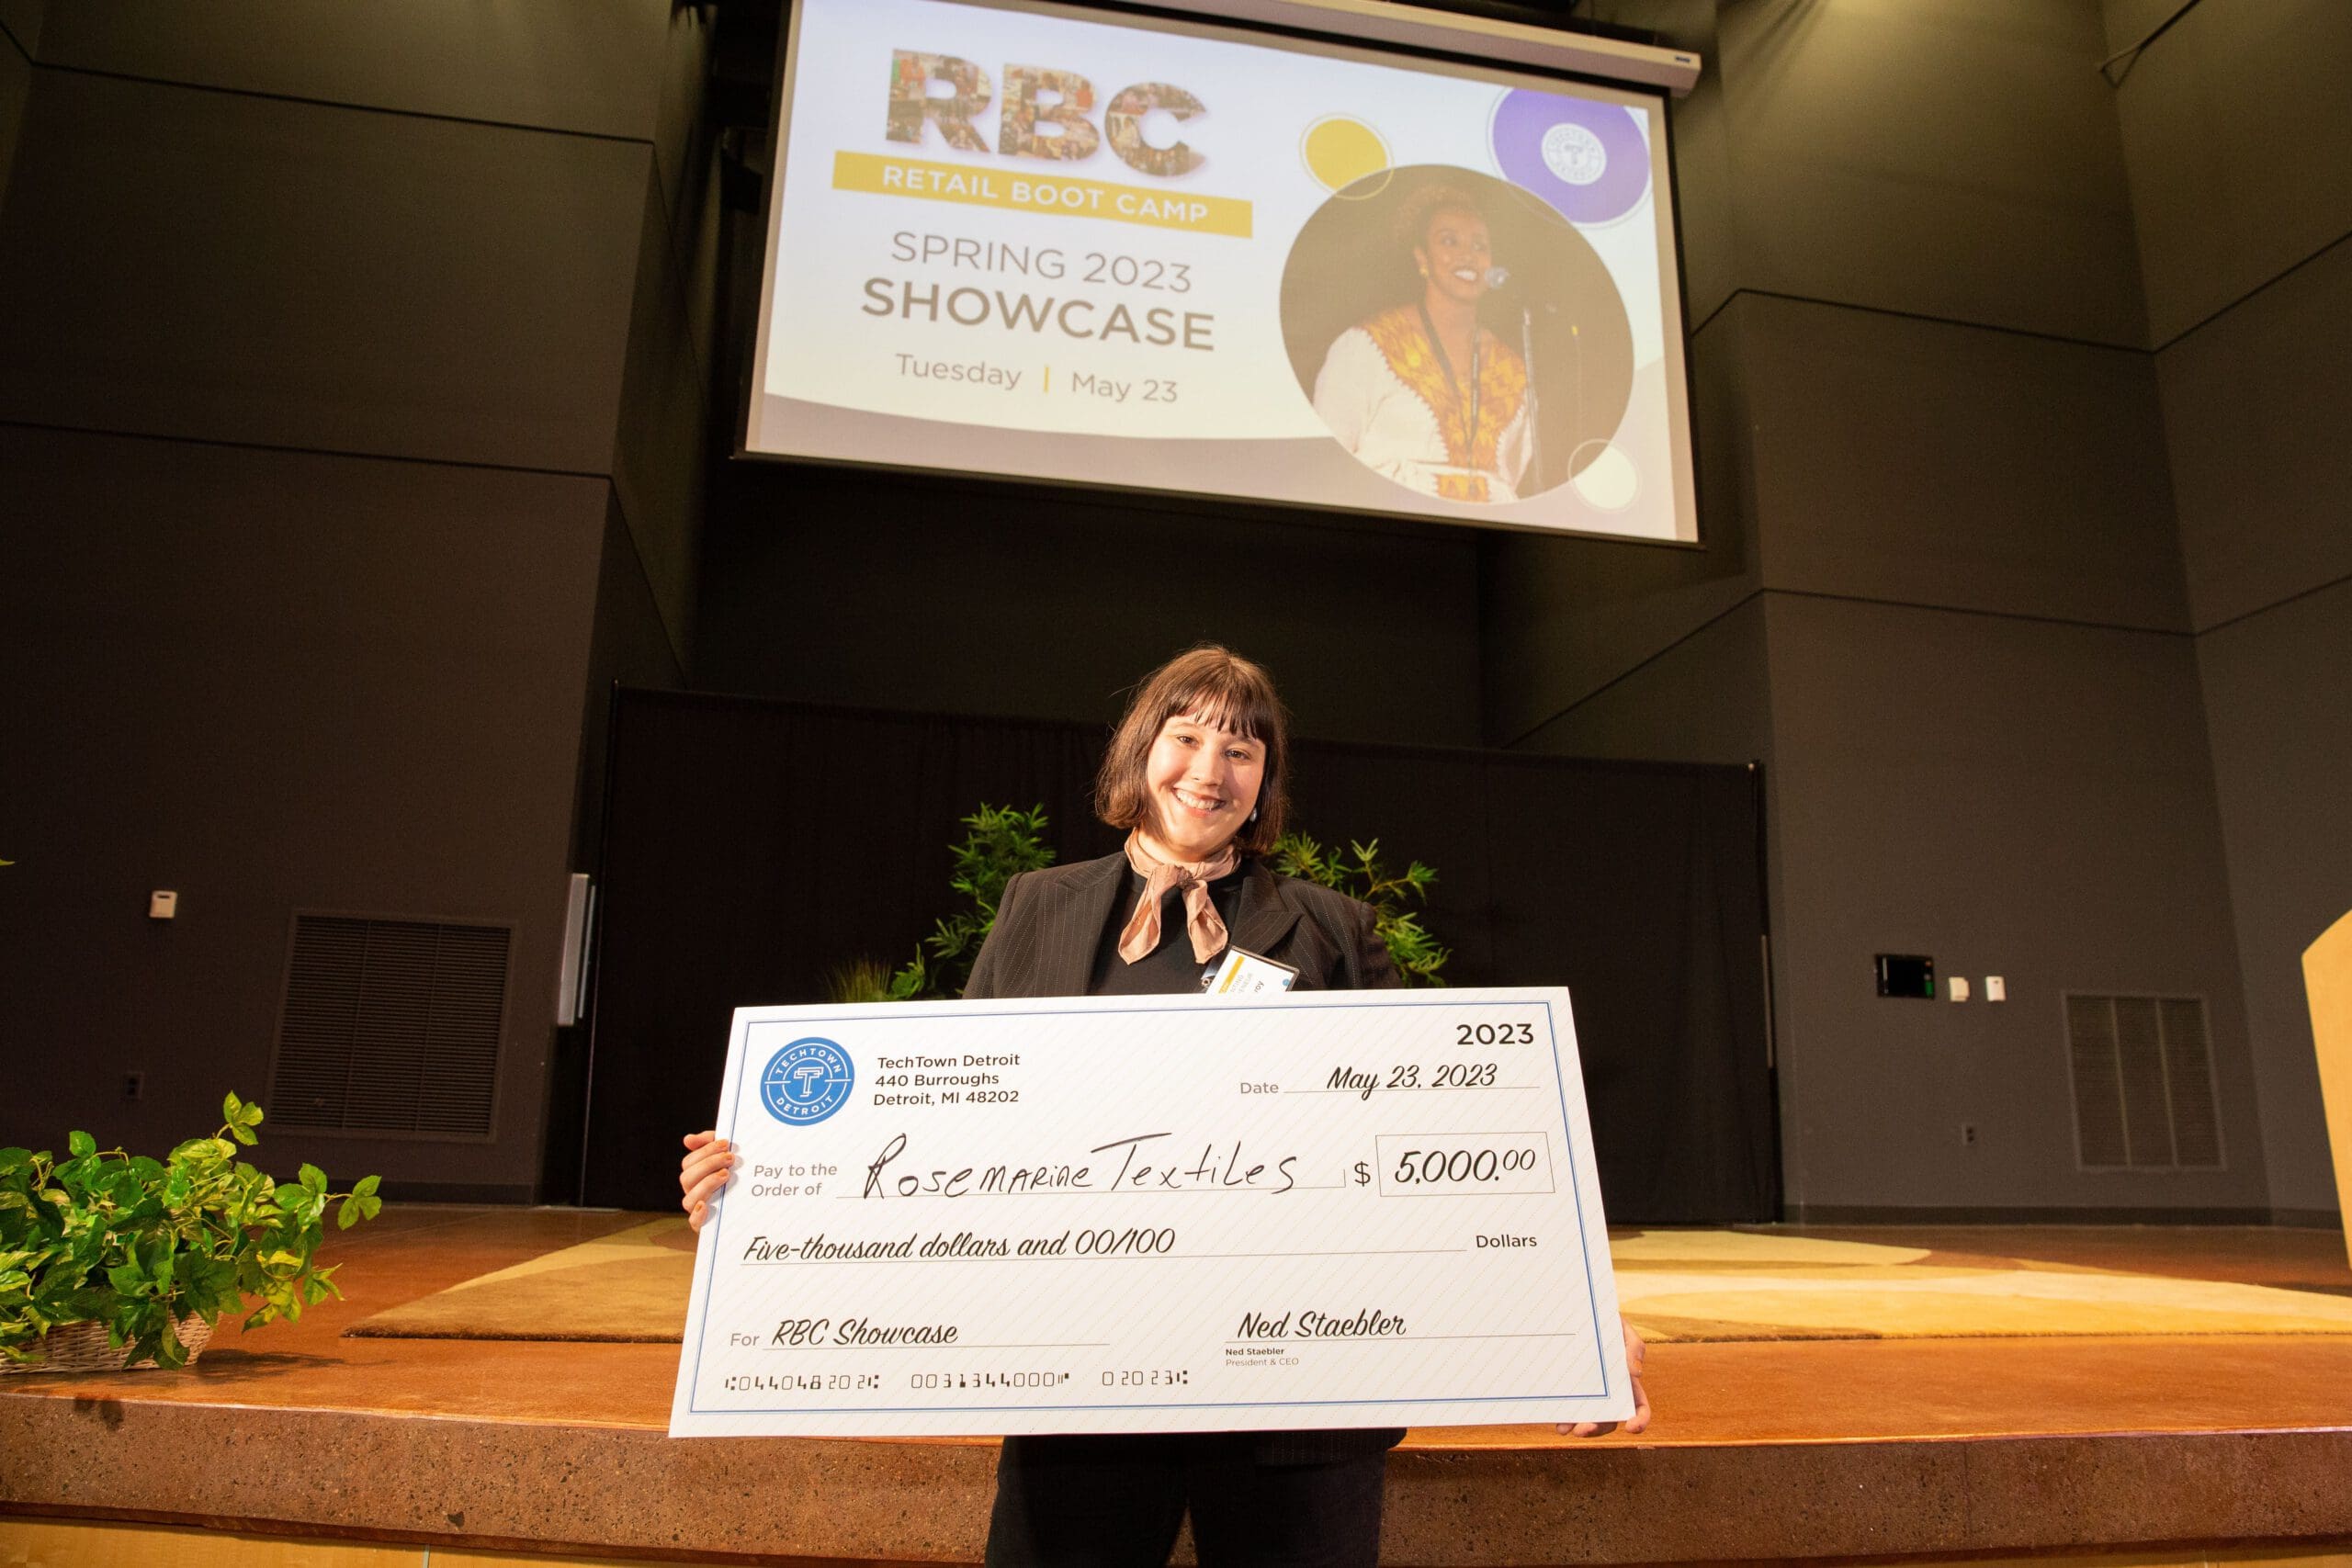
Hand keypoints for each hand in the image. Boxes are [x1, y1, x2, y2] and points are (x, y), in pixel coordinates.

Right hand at [680, 1129, 735, 1230]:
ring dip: (706, 1184)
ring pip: (688, 1200)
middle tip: (730, 1158)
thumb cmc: (738, 1178)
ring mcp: (698, 1210)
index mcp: (696, 1176)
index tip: (726, 1144)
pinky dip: (697, 1215)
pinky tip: (706, 1205)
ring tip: (726, 1175)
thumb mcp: (727, 1157)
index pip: (689, 1162)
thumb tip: (688, 1140)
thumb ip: (710, 1144)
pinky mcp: (706, 1226)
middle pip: (687, 1178)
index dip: (705, 1151)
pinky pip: (694, 1223)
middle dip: (708, 1164)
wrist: (756, 1208)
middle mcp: (694, 1192)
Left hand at [1558, 1316, 1649, 1437]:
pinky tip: (1555, 1417)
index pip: (1639, 1408)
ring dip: (1576, 1426)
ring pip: (1586, 1418)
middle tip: (1582, 1429)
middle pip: (1608, 1420)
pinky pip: (1567, 1405)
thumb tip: (1636, 1372)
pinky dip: (1562, 1414)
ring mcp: (1588, 1392)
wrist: (1578, 1314)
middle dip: (1597, 1429)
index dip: (1639, 1421)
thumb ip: (1634, 1347)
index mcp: (1627, 1383)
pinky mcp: (1569, 1387)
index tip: (1631, 1427)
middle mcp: (1609, 1393)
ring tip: (1564, 1429)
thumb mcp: (1623, 1328)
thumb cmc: (1606, 1322)